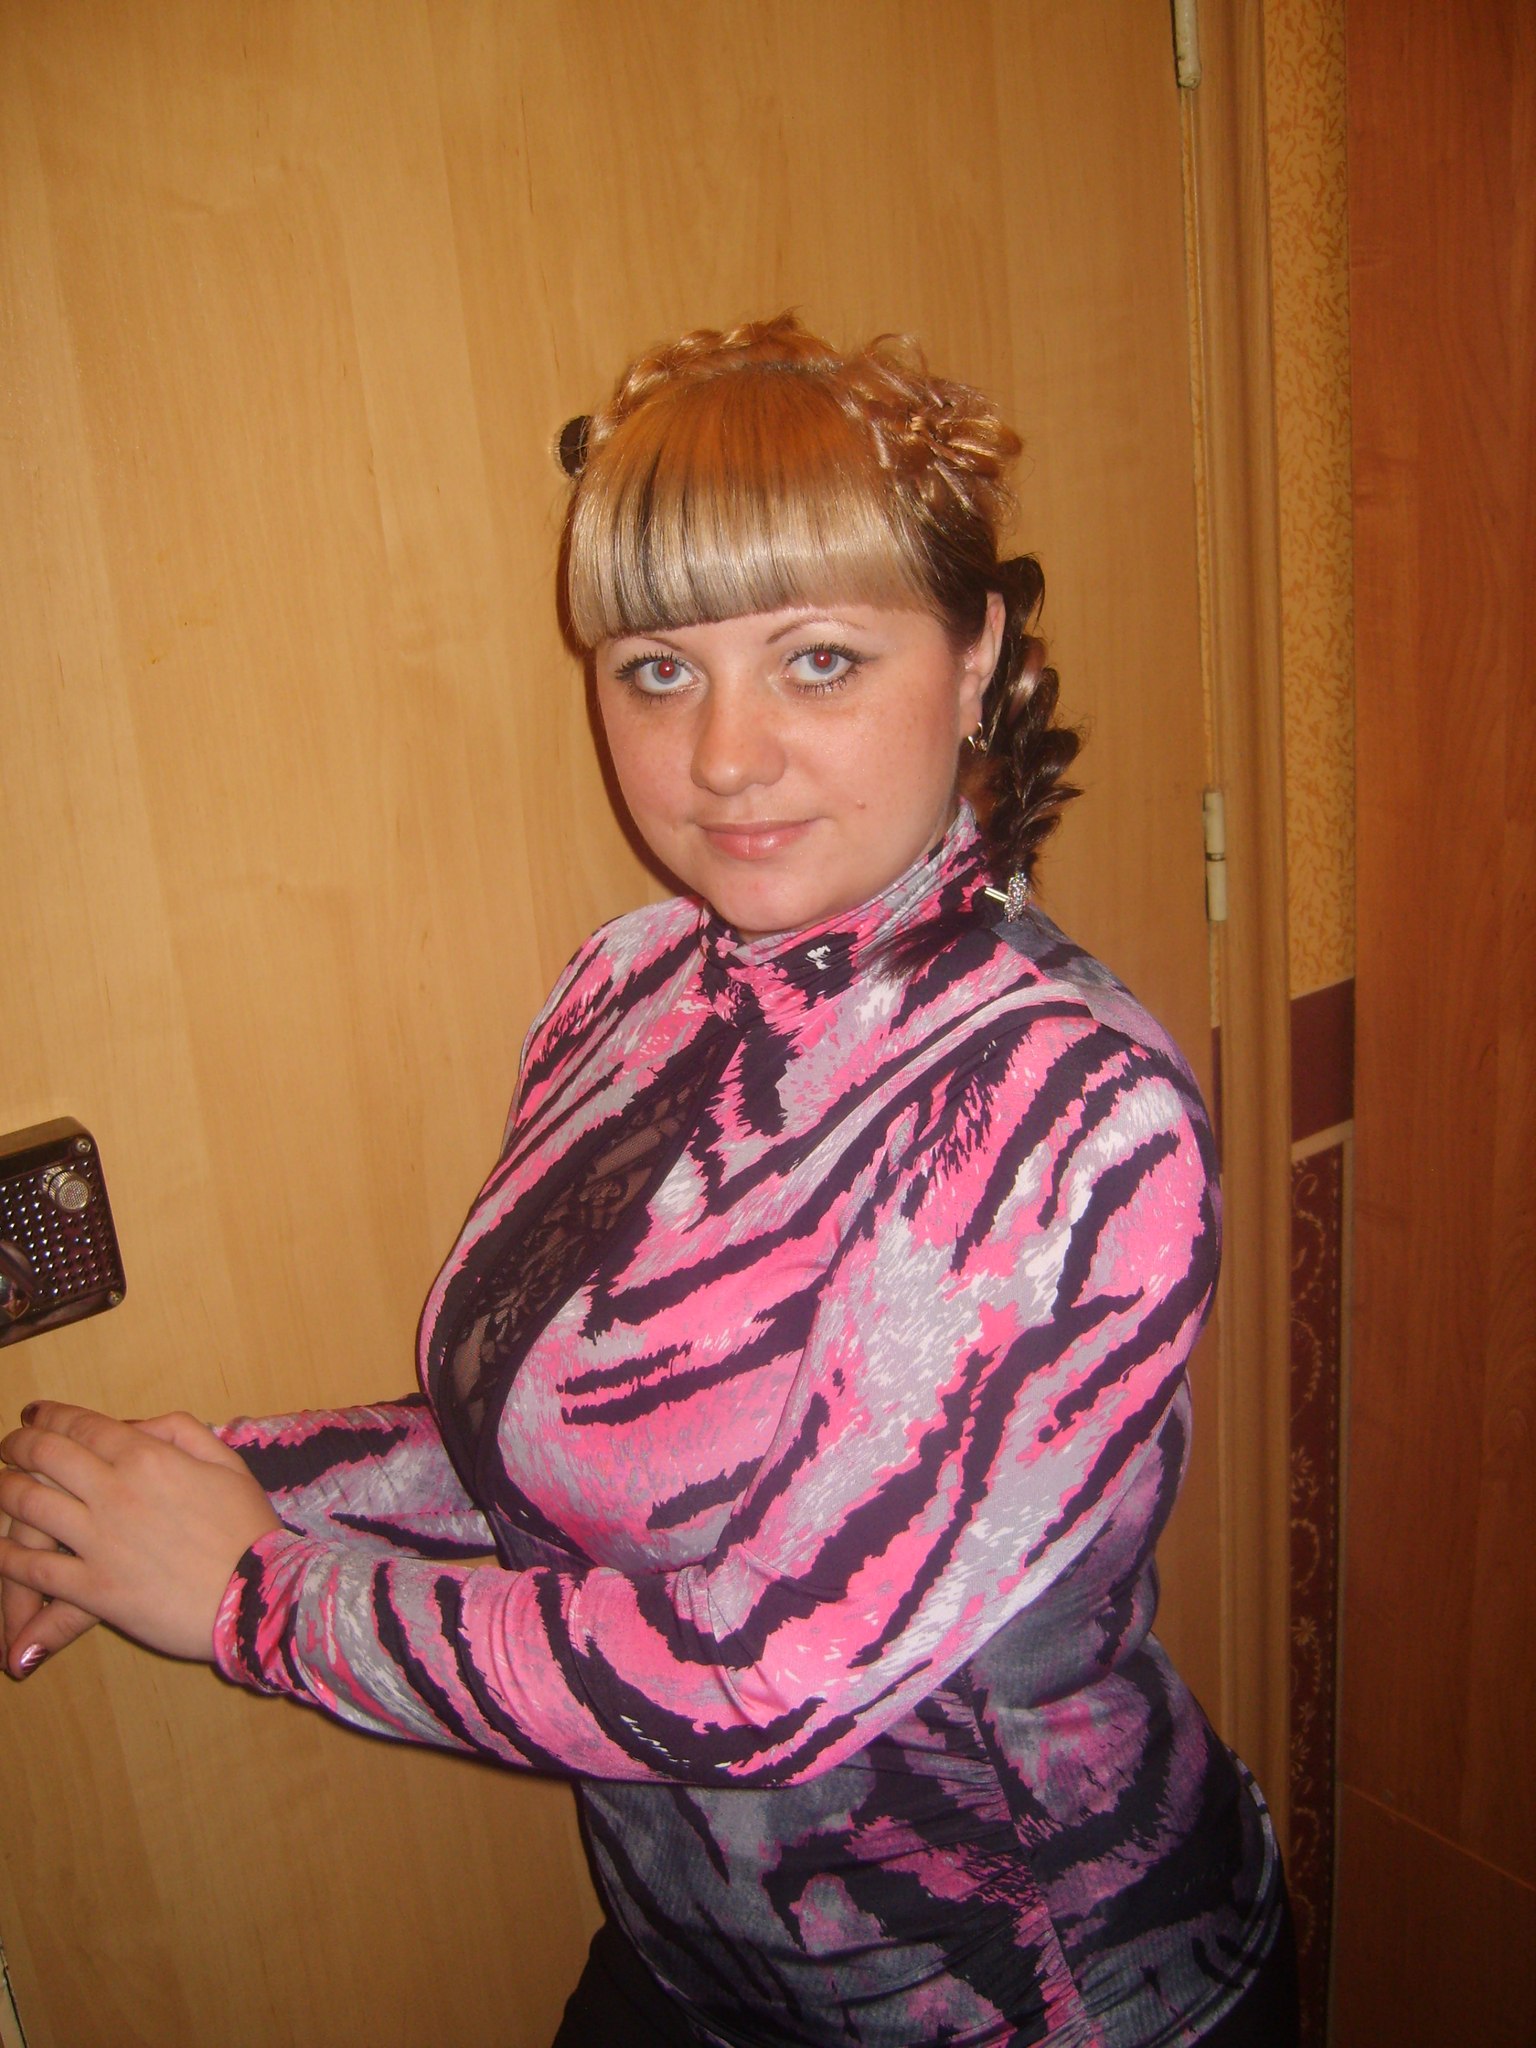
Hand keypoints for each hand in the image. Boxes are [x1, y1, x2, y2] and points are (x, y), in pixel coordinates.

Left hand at [0, 1404, 280, 1663]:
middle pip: (44, 1455)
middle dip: (17, 1444)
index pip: (82, 1425)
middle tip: (9, 1445)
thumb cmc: (248, 1529)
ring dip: (3, 1490)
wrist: (258, 1596)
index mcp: (148, 1457)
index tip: (32, 1414)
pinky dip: (7, 1556)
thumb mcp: (227, 1463)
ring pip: (28, 1505)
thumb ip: (181, 1432)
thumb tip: (135, 1427)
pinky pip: (34, 1569)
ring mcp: (99, 1541)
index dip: (49, 1415)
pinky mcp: (93, 1589)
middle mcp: (115, 1491)